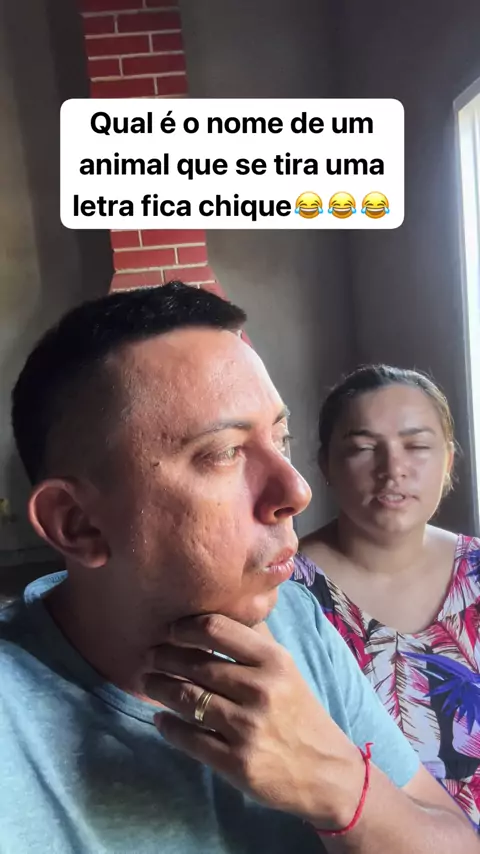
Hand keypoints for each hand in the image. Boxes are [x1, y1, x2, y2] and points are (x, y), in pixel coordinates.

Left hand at [145, 613, 363, 828]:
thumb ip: (255, 640)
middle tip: (149, 655)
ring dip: (159, 688)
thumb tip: (220, 608)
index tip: (170, 630)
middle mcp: (260, 690)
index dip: (185, 627)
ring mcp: (247, 728)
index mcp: (273, 660)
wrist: (326, 772)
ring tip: (147, 682)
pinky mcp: (236, 763)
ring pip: (186, 699)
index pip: (216, 629)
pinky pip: (189, 738)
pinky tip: (160, 719)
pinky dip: (168, 726)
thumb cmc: (299, 712)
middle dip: (164, 657)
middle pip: (195, 664)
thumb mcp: (287, 669)